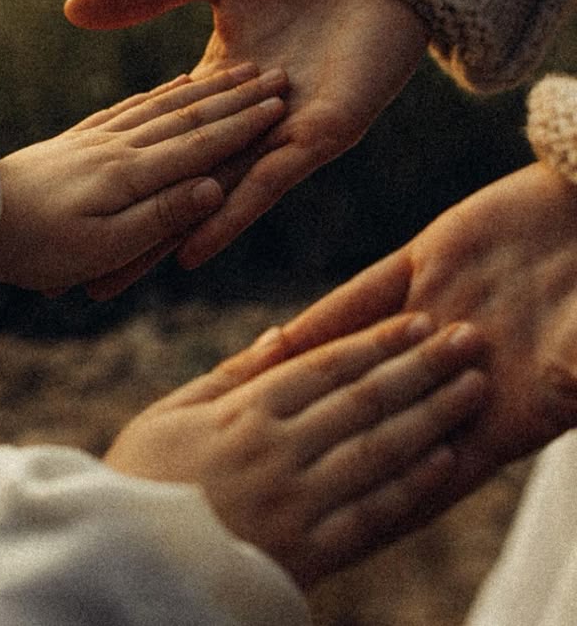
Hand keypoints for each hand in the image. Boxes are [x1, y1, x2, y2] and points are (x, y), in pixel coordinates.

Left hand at [0, 64, 286, 294]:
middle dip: (238, 97)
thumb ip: (162, 214)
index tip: (281, 101)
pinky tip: (173, 82)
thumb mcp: (104, 245)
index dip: (245, 124)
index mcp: (133, 173)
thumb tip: (214, 188)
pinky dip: (159, 93)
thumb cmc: (37, 248)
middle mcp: (122, 146)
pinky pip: (128, 107)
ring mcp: (98, 137)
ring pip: (163, 105)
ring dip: (208, 89)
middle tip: (276, 74)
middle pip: (190, 115)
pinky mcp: (78, 137)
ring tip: (240, 69)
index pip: (204, 143)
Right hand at [64, 0, 428, 267]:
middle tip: (86, 281)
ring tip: (122, 279)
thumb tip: (70, 11)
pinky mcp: (320, 138)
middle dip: (137, 236)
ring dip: (170, 241)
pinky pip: (270, 183)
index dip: (118, 180)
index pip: (160, 144)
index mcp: (217, 87)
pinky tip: (191, 249)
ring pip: (219, 199)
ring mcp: (282, 137)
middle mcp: (246, 125)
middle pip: (181, 188)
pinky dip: (231, 216)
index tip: (66, 216)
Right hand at [106, 311, 486, 585]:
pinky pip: (370, 515)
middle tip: (469, 339)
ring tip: (472, 388)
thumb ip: (230, 373)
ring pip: (379, 450)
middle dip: (423, 366)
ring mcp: (295, 504)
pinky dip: (411, 486)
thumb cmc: (138, 481)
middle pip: (365, 400)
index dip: (379, 341)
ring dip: (433, 416)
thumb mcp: (170, 413)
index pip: (327, 366)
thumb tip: (281, 332)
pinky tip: (444, 459)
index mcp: (243, 412)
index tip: (420, 321)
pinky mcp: (305, 556)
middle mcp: (277, 451)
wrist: (121, 570)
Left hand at [279, 162, 576, 521]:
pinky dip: (321, 322)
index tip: (331, 536)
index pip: (434, 476)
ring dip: (308, 392)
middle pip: (379, 427)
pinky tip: (276, 344)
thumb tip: (560, 398)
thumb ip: (570, 387)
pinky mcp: (422, 262)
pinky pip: (359, 298)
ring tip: (254, 427)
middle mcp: (457, 370)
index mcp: (506, 410)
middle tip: (271, 496)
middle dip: (328, 461)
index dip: (386, 507)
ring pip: (356, 363)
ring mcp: (433, 315)